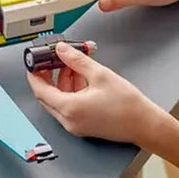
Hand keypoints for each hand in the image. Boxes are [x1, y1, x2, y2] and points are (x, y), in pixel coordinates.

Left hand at [27, 42, 165, 144]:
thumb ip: (76, 60)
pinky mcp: (83, 126)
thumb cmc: (128, 106)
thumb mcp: (100, 74)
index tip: (33, 63)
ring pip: (58, 101)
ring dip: (62, 83)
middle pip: (46, 96)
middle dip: (48, 77)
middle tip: (52, 61)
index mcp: (69, 108)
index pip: (40, 90)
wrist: (145, 124)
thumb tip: (62, 50)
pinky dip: (70, 92)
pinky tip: (81, 78)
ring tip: (73, 65)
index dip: (34, 74)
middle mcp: (68, 120)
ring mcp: (75, 125)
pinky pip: (68, 107)